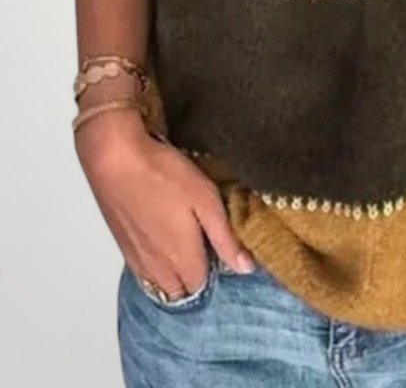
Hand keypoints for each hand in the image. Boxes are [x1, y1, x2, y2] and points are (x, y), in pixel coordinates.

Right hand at [75, 111, 254, 299]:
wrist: (114, 159)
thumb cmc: (163, 175)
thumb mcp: (206, 201)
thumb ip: (225, 239)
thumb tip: (246, 268)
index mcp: (181, 260)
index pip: (203, 286)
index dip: (214, 270)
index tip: (221, 248)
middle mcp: (157, 268)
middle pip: (180, 292)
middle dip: (194, 278)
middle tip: (204, 246)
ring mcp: (135, 259)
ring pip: (159, 285)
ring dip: (174, 275)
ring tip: (184, 243)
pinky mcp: (122, 245)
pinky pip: (142, 272)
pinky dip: (155, 266)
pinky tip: (161, 238)